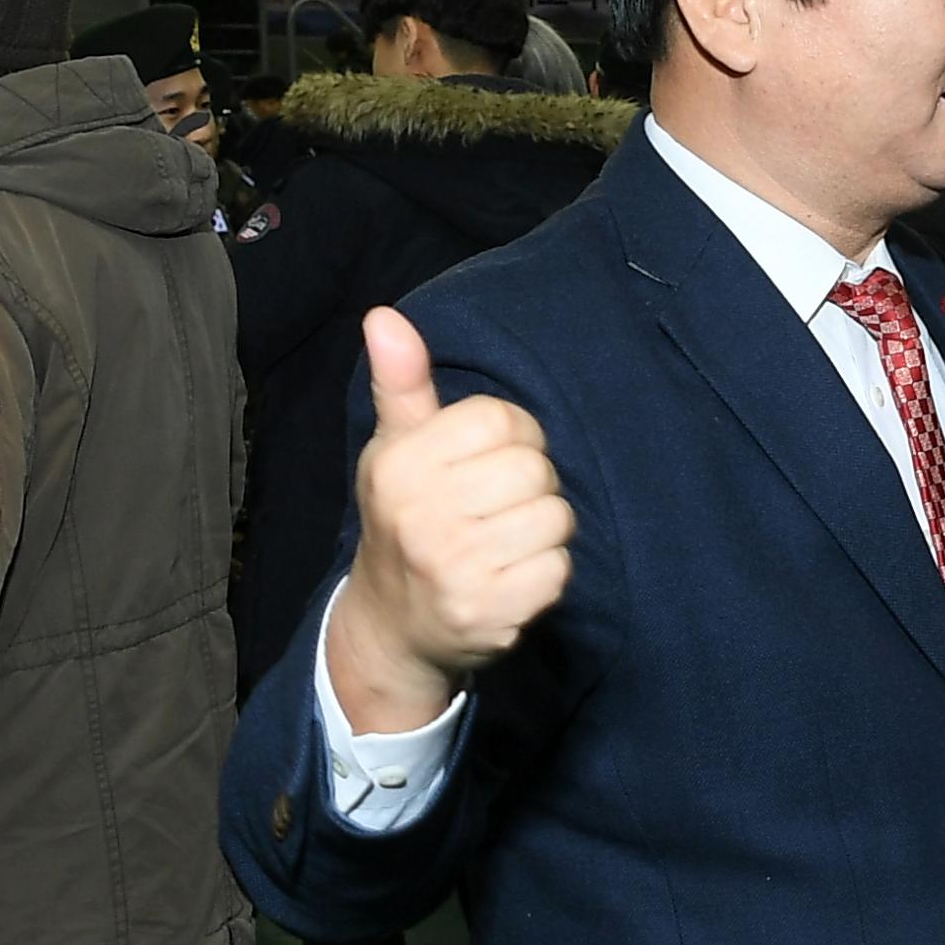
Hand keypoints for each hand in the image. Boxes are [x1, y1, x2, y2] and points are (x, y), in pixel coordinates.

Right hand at [326, 309, 575, 733]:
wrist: (392, 627)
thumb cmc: (404, 520)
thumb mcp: (395, 450)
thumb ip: (401, 384)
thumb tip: (385, 316)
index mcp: (400, 464)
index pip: (501, 420)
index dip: (512, 437)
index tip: (488, 463)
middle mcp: (421, 515)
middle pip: (535, 468)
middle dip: (531, 485)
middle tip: (496, 509)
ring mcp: (454, 568)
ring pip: (555, 517)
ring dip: (543, 531)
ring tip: (505, 543)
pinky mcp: (489, 612)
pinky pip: (559, 569)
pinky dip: (546, 573)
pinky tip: (512, 578)